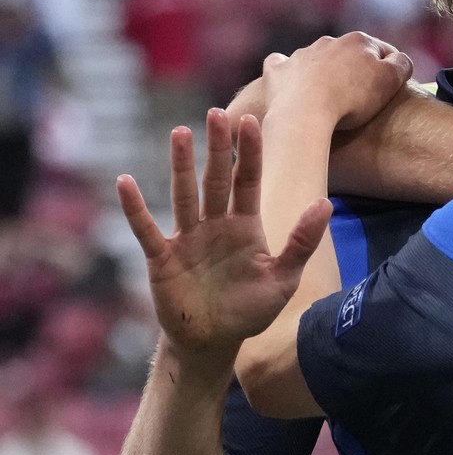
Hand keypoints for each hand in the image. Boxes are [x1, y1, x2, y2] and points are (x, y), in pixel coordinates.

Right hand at [117, 109, 331, 363]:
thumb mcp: (284, 277)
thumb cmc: (251, 310)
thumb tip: (325, 204)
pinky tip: (126, 182)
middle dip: (217, 147)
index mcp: (246, 226)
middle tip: (216, 112)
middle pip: (216, 179)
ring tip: (179, 133)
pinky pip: (147, 229)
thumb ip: (302, 241)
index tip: (251, 120)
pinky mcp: (163, 258)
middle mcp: (216, 225)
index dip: (249, 152)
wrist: (215, 342)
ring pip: (184, 195)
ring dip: (181, 166)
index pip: (248, 180)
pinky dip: (136, 208)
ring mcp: (188, 238)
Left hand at [262, 32, 412, 130]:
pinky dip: (288, 73)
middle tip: (360, 97)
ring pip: (317, 59)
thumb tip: (401, 59)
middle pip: (349, 54)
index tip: (390, 90)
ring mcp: (300, 55)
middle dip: (355, 69)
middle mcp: (329, 42)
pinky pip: (282, 65)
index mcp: (359, 41)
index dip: (390, 70)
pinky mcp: (277, 70)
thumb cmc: (352, 100)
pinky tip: (291, 85)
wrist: (305, 114)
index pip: (383, 52)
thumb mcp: (390, 82)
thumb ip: (402, 65)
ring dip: (324, 72)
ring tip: (328, 98)